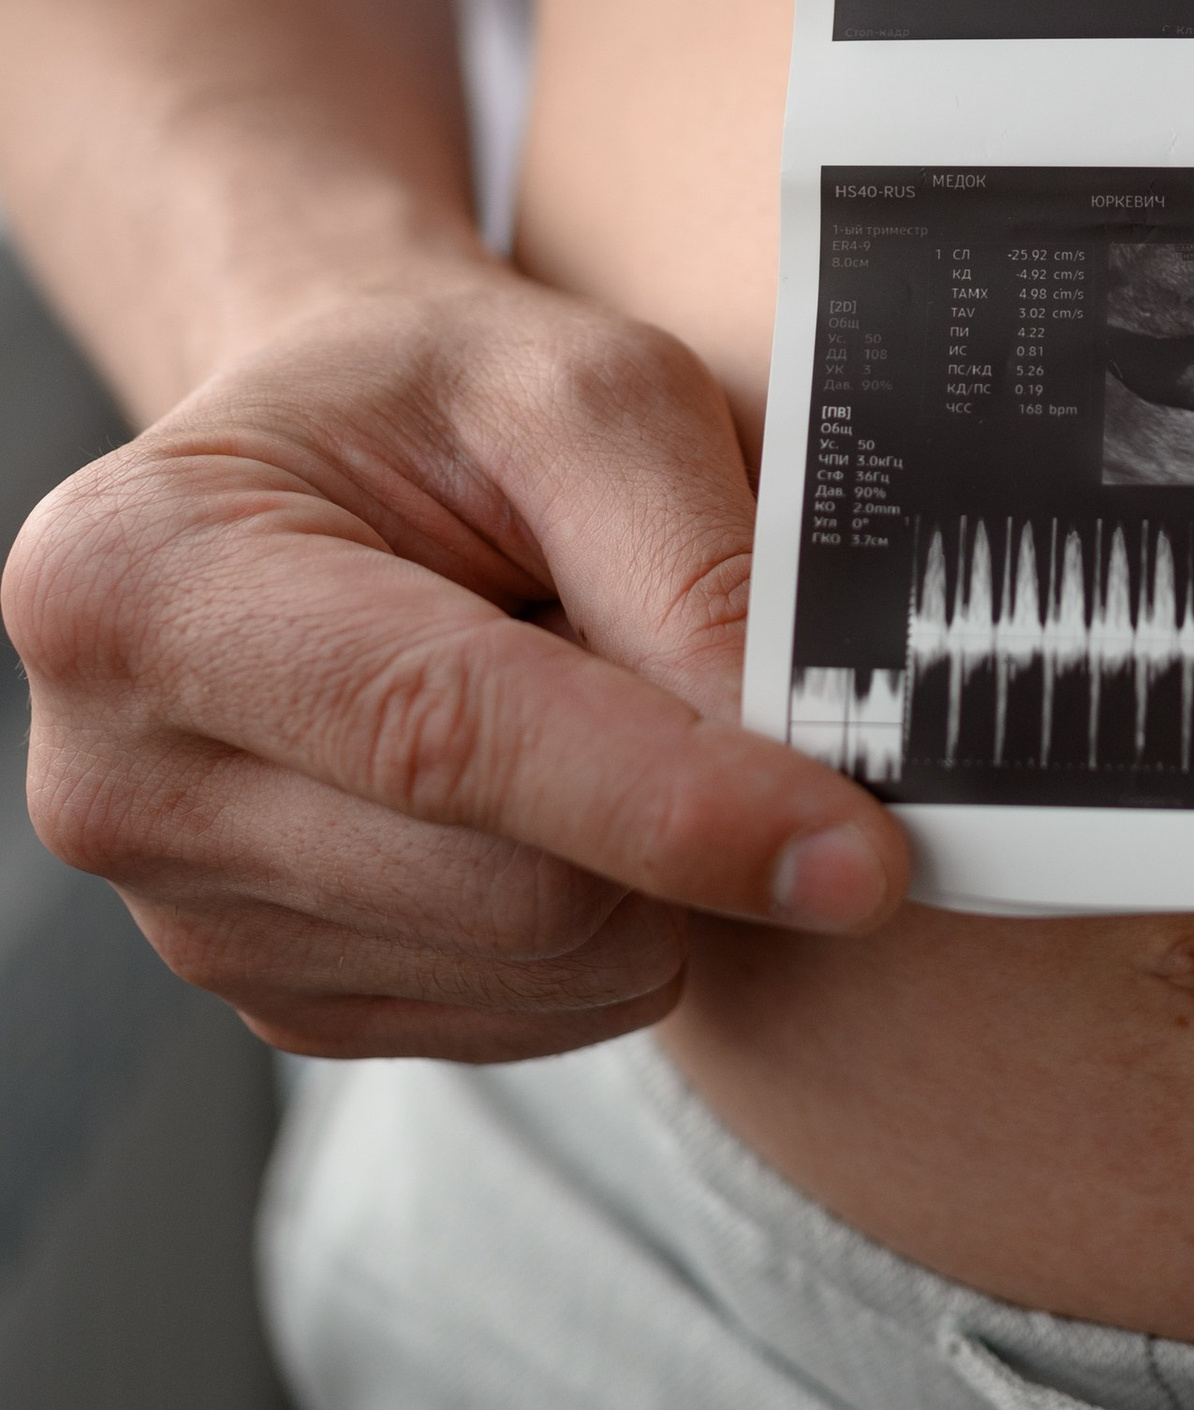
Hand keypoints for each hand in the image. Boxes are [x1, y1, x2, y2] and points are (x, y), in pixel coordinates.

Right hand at [2, 266, 906, 1061]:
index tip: (859, 855)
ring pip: (543, 969)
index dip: (670, 802)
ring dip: (639, 853)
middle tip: (669, 652)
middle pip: (512, 887)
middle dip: (675, 800)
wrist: (330, 463)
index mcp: (140, 582)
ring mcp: (185, 918)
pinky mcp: (282, 1000)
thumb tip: (806, 759)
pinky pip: (531, 1016)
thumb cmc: (438, 405)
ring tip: (562, 689)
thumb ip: (697, 564)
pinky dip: (600, 913)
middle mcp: (118, 777)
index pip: (445, 734)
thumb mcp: (583, 394)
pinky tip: (531, 790)